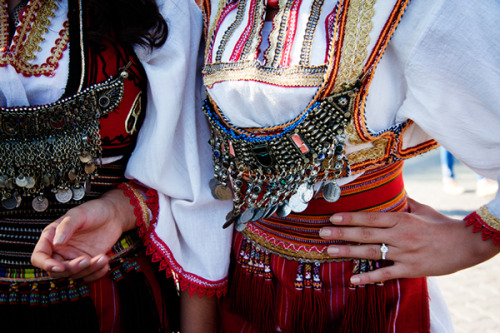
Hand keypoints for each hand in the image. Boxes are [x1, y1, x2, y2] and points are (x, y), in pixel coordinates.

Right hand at [31, 189, 136, 281]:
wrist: (112, 215)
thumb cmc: (93, 211)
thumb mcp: (78, 214)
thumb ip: (66, 226)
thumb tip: (56, 243)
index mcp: (51, 238)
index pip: (39, 257)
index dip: (46, 265)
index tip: (60, 267)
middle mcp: (60, 251)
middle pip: (56, 271)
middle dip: (71, 268)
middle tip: (87, 259)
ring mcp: (74, 258)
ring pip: (74, 275)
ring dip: (88, 270)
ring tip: (102, 258)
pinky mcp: (88, 263)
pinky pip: (88, 276)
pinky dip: (96, 274)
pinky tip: (105, 264)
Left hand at [319, 198, 499, 284]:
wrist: (465, 245)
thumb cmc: (441, 225)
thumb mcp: (422, 209)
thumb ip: (404, 201)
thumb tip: (394, 190)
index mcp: (401, 219)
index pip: (370, 217)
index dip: (350, 217)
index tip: (332, 217)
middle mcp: (399, 235)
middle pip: (365, 234)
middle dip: (341, 233)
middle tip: (321, 233)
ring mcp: (404, 253)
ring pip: (371, 252)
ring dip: (348, 252)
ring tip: (329, 251)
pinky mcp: (410, 269)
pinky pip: (386, 274)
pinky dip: (369, 277)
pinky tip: (353, 279)